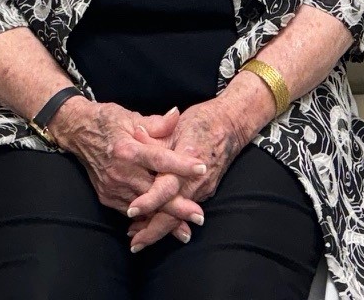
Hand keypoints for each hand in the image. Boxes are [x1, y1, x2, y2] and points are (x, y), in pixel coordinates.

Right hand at [50, 101, 206, 236]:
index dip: (181, 164)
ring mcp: (112, 187)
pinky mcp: (107, 197)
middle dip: (177, 206)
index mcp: (127, 149)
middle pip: (153, 192)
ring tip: (186, 230)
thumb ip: (156, 123)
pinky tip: (162, 227)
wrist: (77, 132)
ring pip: (143, 208)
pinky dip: (147, 219)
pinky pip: (130, 212)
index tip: (201, 168)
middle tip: (198, 216)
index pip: (159, 159)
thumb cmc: (107, 121)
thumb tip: (177, 115)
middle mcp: (119, 171)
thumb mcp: (131, 116)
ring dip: (164, 219)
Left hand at [126, 77, 272, 249]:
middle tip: (134, 243)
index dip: (150, 200)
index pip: (167, 187)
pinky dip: (170, 220)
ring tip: (137, 238)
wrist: (232, 123)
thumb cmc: (202, 120)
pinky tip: (154, 224)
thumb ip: (157, 135)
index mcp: (188, 160)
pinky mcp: (206, 191)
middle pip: (175, 212)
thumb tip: (136, 135)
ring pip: (180, 215)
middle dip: (153, 230)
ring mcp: (204, 188)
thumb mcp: (177, 124)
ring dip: (159, 228)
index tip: (132, 210)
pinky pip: (186, 210)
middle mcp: (198, 180)